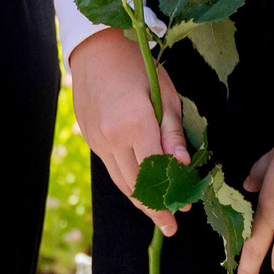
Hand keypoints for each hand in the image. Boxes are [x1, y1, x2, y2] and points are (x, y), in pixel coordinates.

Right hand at [69, 30, 189, 235]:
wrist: (95, 49)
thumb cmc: (137, 64)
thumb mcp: (164, 93)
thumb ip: (172, 131)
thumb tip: (182, 165)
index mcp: (134, 123)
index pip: (155, 170)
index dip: (169, 193)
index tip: (184, 207)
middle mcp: (112, 137)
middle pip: (134, 184)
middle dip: (154, 208)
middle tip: (171, 224)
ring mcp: (97, 140)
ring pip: (120, 181)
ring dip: (139, 201)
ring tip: (156, 215)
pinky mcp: (89, 139)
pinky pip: (110, 168)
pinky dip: (127, 181)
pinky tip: (140, 188)